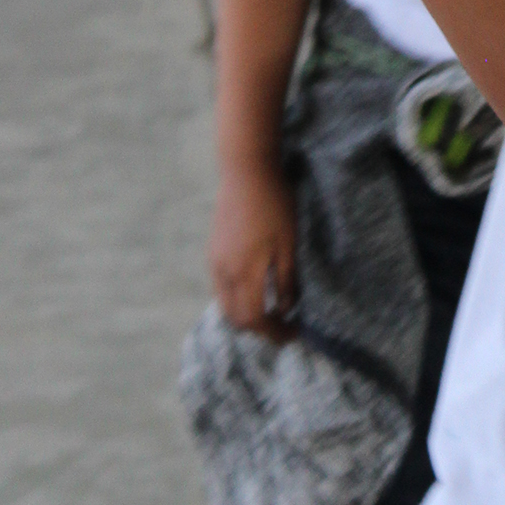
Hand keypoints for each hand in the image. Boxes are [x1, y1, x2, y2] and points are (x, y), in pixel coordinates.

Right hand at [210, 160, 297, 335]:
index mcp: (244, 272)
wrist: (246, 170)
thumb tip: (286, 308)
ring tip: (270, 309)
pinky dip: (236, 298)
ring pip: (225, 304)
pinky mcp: (212, 250)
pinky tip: (254, 288)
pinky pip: (221, 287)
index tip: (292, 333)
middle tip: (283, 326)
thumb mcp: (289, 242)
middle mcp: (223, 272)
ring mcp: (215, 261)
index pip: (254, 319)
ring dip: (245, 314)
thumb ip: (286, 278)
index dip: (273, 332)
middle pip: (235, 318)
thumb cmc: (274, 203)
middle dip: (258, 329)